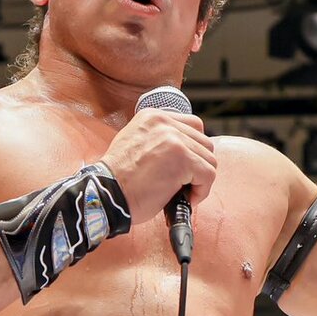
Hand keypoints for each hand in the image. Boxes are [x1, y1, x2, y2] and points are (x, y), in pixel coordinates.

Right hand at [99, 108, 217, 222]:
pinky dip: (201, 191)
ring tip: (181, 193)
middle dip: (198, 167)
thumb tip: (187, 151)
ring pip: (209, 160)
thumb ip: (159, 140)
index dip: (193, 150)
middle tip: (182, 184)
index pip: (193, 126)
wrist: (107, 195)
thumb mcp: (135, 144)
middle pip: (204, 143)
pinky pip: (208, 175)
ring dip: (199, 180)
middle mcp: (164, 122)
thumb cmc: (119, 180)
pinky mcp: (182, 159)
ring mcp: (174, 140)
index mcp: (153, 116)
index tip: (184, 168)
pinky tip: (185, 199)